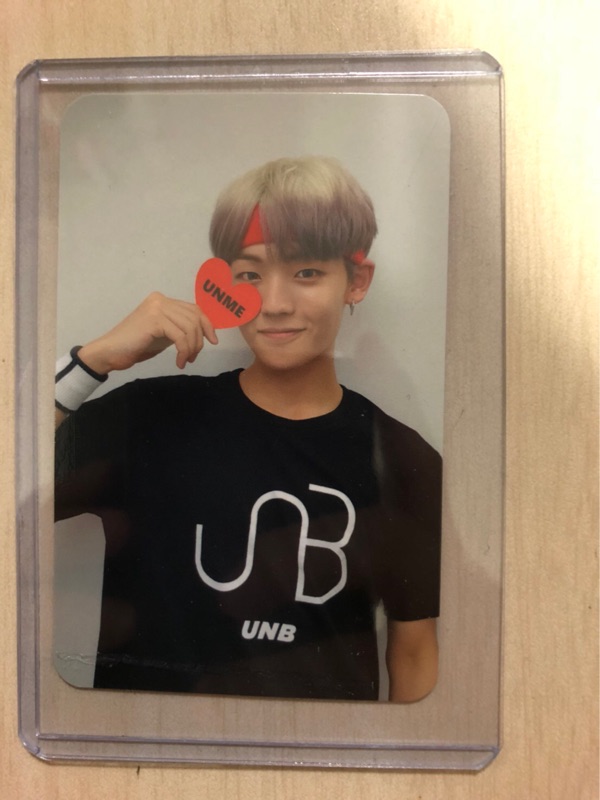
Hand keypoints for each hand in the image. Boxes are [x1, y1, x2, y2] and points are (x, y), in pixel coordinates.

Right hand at [77, 292, 217, 373]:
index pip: (194, 309)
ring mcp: (157, 308)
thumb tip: (203, 332)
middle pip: (194, 318)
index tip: (213, 341)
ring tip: (185, 360)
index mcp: (163, 300)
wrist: (111, 352)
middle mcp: (160, 300)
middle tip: (192, 357)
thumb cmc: (135, 345)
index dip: (207, 325)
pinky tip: (179, 361)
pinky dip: (183, 351)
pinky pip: (180, 337)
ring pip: (190, 328)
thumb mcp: (164, 334)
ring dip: (191, 348)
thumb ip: (179, 328)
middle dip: (198, 340)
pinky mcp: (155, 320)